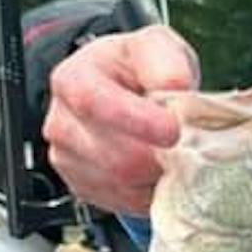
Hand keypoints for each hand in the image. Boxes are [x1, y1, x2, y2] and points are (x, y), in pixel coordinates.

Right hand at [43, 26, 199, 214]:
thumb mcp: (158, 48)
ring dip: (159, 175)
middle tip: (188, 144)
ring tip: (173, 153)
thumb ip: (166, 61)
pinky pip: (125, 202)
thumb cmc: (141, 70)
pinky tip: (157, 170)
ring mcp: (68, 160)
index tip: (173, 130)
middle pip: (116, 157)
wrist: (127, 92)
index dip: (137, 120)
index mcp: (74, 79)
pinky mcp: (83, 188)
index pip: (95, 103)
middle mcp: (62, 123)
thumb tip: (175, 86)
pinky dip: (150, 191)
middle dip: (160, 155)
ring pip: (124, 184)